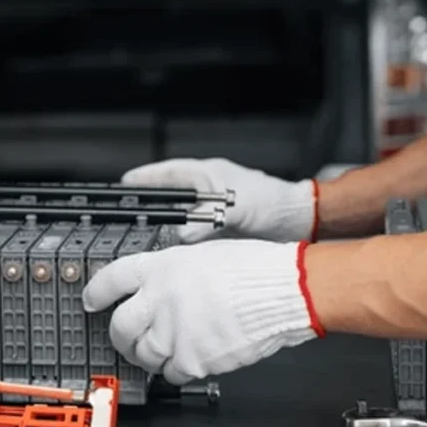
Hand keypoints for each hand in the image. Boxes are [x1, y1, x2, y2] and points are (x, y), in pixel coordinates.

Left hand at [82, 239, 324, 384]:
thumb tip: (156, 288)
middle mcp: (160, 300)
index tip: (91, 300)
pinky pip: (171, 374)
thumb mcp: (201, 254)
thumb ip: (171, 272)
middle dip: (119, 335)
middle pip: (119, 327)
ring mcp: (173, 333)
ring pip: (142, 355)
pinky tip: (191, 357)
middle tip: (126, 336)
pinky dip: (178, 370)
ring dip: (149, 354)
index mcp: (161, 268)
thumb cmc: (253, 269)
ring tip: (166, 347)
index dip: (96, 292)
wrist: (282, 290)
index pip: (111, 280)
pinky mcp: (192, 359)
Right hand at [121, 158, 318, 242]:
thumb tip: (183, 234)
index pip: (170, 173)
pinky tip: (175, 254)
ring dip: (167, 227)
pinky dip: (184, 244)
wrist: (299, 222)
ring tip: (146, 236)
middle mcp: (210, 192)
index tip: (126, 182)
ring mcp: (215, 212)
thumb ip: (208, 221)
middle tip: (129, 212)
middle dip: (152, 204)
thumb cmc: (275, 203)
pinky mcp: (223, 231)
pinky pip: (196, 236)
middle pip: (172, 196)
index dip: (147, 177)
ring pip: (183, 218)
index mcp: (210, 175)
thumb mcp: (237, 208)